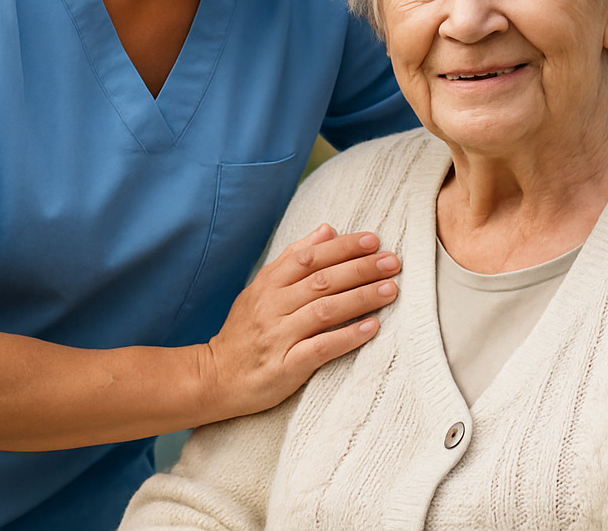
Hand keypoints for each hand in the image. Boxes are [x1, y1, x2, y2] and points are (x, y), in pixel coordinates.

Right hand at [201, 223, 398, 417]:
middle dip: (361, 269)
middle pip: (322, 281)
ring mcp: (278, 336)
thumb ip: (293, 258)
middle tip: (393, 262)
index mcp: (268, 284)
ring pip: (324, 310)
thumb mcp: (261, 288)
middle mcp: (272, 306)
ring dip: (361, 298)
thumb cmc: (245, 332)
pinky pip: (320, 348)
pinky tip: (371, 328)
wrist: (214, 378)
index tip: (373, 241)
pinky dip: (347, 337)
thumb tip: (327, 230)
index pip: (309, 258)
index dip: (343, 247)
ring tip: (390, 290)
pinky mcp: (284, 367)